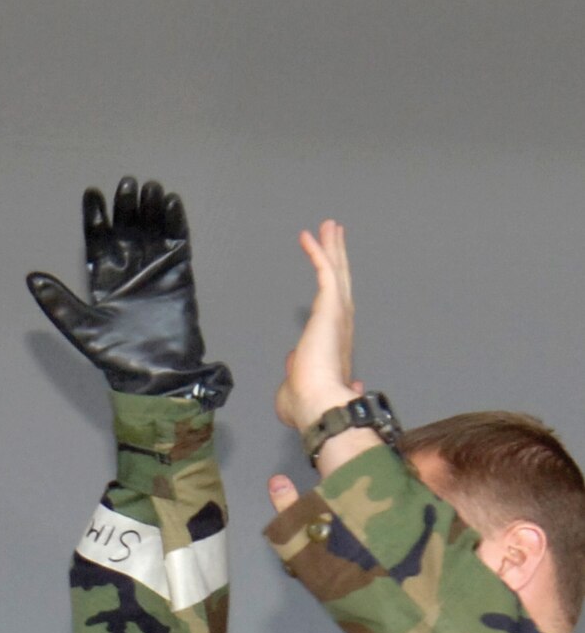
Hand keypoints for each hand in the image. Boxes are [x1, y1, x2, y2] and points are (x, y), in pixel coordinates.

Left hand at [27, 177, 231, 404]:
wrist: (158, 374)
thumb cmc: (117, 357)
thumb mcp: (81, 329)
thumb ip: (58, 303)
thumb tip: (31, 278)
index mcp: (103, 282)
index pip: (98, 242)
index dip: (95, 218)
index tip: (92, 193)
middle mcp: (129, 273)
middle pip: (126, 230)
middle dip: (125, 207)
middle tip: (127, 184)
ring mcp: (155, 272)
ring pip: (151, 231)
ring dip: (149, 209)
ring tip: (148, 188)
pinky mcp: (179, 274)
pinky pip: (177, 241)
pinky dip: (174, 221)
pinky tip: (169, 202)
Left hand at [275, 220, 356, 433]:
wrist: (319, 406)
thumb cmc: (307, 406)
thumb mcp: (292, 390)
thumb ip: (292, 374)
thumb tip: (293, 363)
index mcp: (335, 348)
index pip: (334, 314)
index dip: (332, 294)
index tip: (330, 281)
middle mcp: (341, 327)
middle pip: (340, 284)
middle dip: (337, 259)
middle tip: (335, 236)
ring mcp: (338, 316)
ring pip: (337, 273)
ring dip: (332, 248)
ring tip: (330, 227)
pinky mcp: (331, 308)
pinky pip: (324, 272)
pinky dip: (317, 252)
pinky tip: (307, 236)